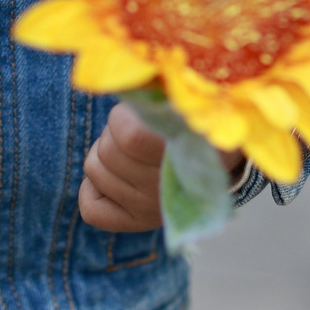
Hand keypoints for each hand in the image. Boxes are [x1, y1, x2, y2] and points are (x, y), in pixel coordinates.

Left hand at [79, 102, 247, 232]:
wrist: (218, 164)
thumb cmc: (192, 125)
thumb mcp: (181, 107)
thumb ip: (154, 99)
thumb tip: (125, 89)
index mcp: (179, 157)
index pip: (128, 137)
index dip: (123, 118)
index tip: (141, 113)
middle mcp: (163, 190)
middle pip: (106, 151)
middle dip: (112, 132)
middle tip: (134, 128)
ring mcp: (148, 209)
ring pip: (95, 171)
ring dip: (104, 152)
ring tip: (127, 148)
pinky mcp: (136, 221)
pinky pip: (93, 209)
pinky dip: (92, 190)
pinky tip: (111, 176)